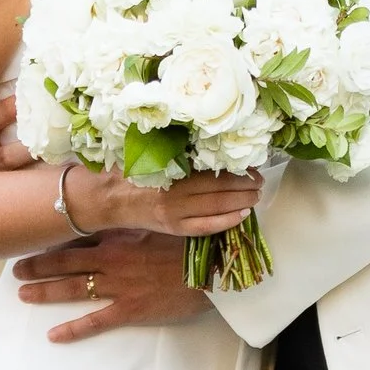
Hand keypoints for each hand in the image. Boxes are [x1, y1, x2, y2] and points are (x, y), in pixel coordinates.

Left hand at [13, 228, 210, 342]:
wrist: (213, 267)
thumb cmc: (190, 242)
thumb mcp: (160, 222)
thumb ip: (136, 216)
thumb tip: (119, 200)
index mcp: (118, 237)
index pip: (78, 237)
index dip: (53, 240)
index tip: (34, 238)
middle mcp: (111, 261)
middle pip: (65, 262)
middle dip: (38, 266)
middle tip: (15, 270)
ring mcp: (118, 286)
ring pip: (72, 289)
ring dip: (45, 291)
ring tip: (23, 295)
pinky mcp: (129, 309)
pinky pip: (95, 321)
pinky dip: (72, 329)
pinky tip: (53, 335)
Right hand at [65, 162, 263, 241]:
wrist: (109, 199)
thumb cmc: (132, 171)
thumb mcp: (151, 153)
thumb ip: (177, 150)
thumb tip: (212, 140)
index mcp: (169, 171)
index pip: (211, 170)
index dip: (235, 169)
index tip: (251, 165)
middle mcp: (174, 194)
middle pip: (218, 189)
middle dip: (244, 185)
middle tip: (261, 180)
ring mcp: (175, 214)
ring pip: (216, 208)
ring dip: (241, 201)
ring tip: (256, 195)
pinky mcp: (174, 229)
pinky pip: (206, 227)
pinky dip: (227, 221)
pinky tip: (243, 215)